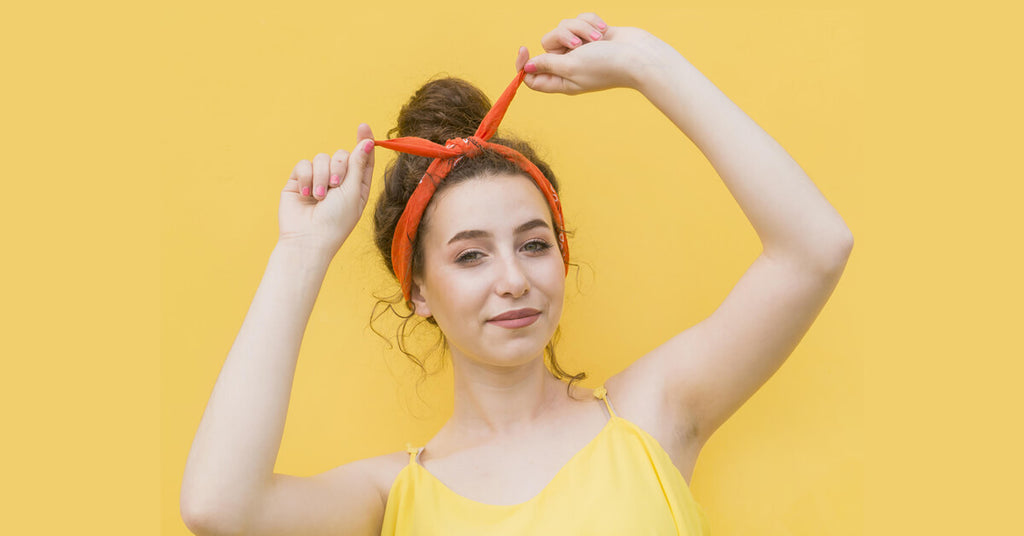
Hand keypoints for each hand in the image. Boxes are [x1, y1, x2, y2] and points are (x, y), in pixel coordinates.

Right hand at [278, 123, 374, 256]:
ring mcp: (318, 180)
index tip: (363, 127)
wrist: (308, 238)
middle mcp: (338, 181)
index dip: (364, 142)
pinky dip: (306, 178)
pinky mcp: (299, 181)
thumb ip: (358, 165)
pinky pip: (303, 164)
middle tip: (335, 186)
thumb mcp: (352, 191)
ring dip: (321, 176)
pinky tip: (306, 195)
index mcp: (356, 185)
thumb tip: (368, 142)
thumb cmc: (336, 221)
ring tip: (319, 197)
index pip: (362, 158)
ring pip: (322, 158)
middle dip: (339, 167)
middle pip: (341, 154)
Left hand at [515, 13, 667, 94]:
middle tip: (579, 44)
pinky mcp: (594, 34)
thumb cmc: (606, 65)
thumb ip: (547, 65)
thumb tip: (526, 68)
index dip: (523, 64)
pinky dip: (591, 22)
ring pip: (564, 28)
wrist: (639, 55)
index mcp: (562, 80)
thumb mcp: (570, 66)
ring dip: (580, 28)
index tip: (523, 48)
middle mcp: (570, 65)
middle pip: (547, 45)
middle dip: (562, 37)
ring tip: (597, 38)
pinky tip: (604, 30)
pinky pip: (581, 19)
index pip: (532, 76)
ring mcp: (583, 49)